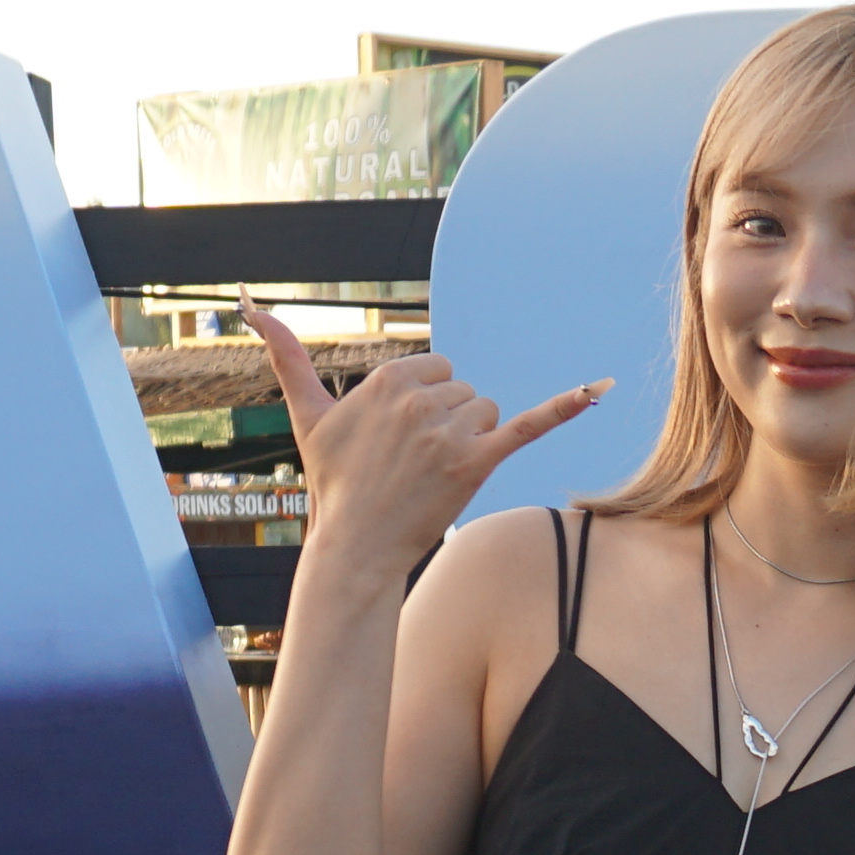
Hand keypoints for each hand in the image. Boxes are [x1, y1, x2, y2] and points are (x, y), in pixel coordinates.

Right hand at [252, 312, 608, 595]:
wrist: (355, 547)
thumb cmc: (334, 482)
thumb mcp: (308, 416)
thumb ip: (285, 357)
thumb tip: (251, 308)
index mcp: (387, 380)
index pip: (437, 370)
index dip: (425, 404)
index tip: (399, 439)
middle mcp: (419, 401)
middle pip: (464, 392)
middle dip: (447, 423)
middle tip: (413, 463)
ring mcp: (449, 433)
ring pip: (486, 412)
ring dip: (470, 440)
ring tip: (434, 473)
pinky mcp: (478, 464)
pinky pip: (528, 426)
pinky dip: (566, 407)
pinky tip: (602, 386)